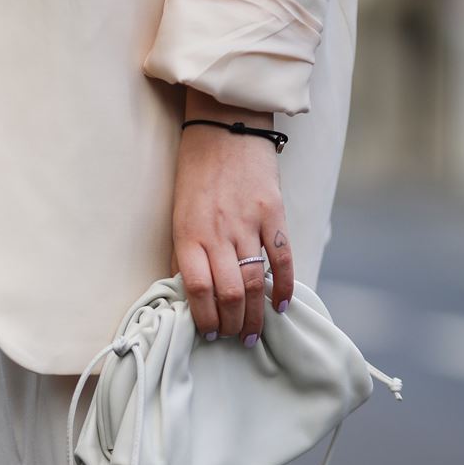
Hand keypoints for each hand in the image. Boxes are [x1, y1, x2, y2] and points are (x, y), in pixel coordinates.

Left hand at [170, 89, 294, 345]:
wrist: (224, 125)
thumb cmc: (197, 171)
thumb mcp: (179, 213)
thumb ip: (186, 251)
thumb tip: (190, 293)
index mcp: (188, 233)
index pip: (197, 289)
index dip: (204, 318)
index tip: (209, 334)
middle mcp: (217, 232)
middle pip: (228, 293)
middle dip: (232, 324)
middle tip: (235, 340)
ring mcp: (247, 222)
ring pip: (253, 282)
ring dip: (254, 315)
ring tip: (254, 334)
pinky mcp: (273, 212)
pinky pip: (281, 258)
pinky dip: (284, 286)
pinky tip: (282, 305)